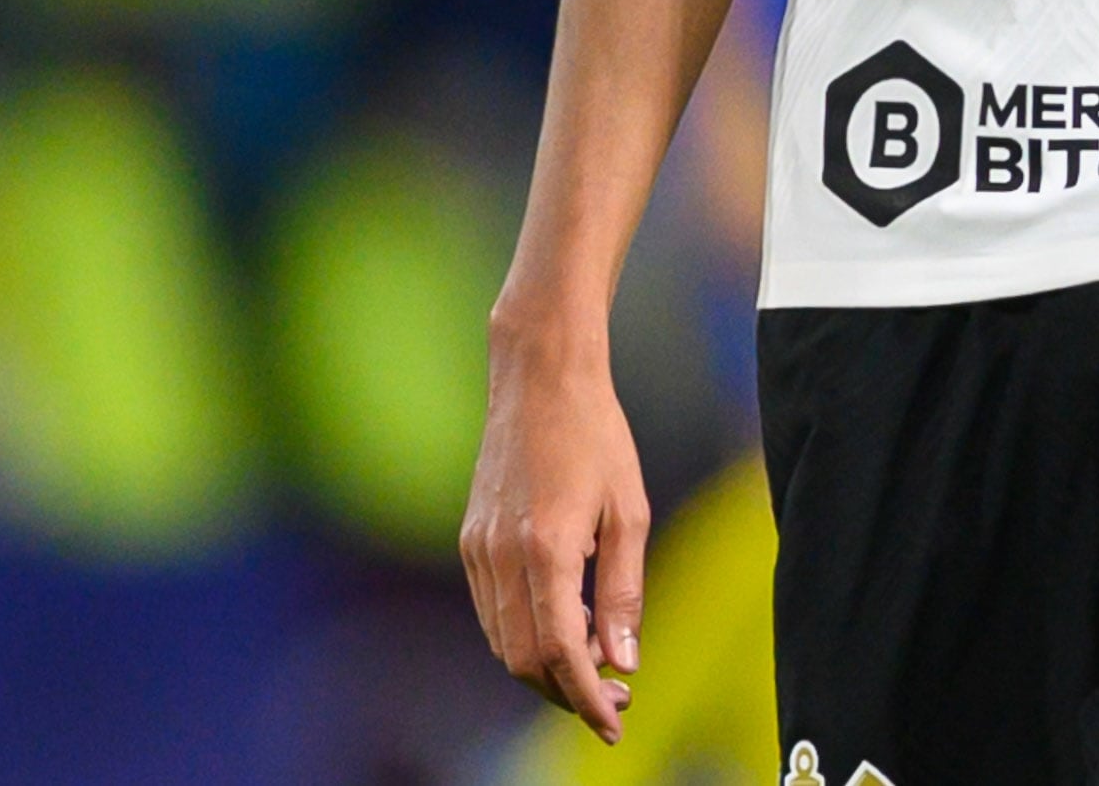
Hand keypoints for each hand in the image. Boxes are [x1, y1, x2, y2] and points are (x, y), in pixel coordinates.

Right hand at [460, 319, 649, 740]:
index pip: (561, 654)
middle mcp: (502, 556)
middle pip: (524, 661)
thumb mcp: (628, 510)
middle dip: (568, 693)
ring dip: (544, 670)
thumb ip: (624, 590)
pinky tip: (563, 626)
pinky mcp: (470, 540)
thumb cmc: (595, 434)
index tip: (616, 722)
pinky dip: (523, 636)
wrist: (539, 376)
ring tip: (594, 667)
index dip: (588, 699)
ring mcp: (478, 549)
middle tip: (615, 697)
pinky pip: (491, 612)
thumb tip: (622, 660)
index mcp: (547, 549)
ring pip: (503, 642)